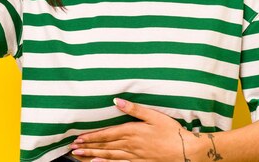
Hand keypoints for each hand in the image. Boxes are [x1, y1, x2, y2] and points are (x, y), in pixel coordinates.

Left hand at [70, 98, 196, 161]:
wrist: (185, 151)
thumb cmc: (171, 131)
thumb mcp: (154, 116)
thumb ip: (135, 109)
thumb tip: (117, 101)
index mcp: (132, 131)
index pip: (107, 133)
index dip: (92, 135)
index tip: (79, 137)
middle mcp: (130, 145)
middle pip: (104, 145)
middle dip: (88, 146)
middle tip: (73, 147)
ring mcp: (134, 156)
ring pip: (109, 156)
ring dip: (93, 155)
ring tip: (80, 155)